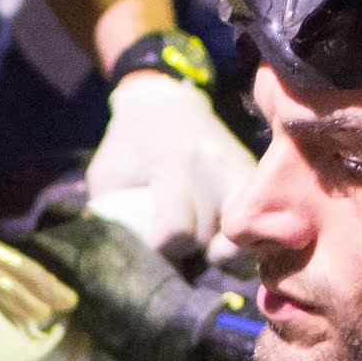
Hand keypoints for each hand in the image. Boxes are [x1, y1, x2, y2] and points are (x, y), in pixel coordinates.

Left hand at [85, 70, 256, 259]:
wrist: (166, 103)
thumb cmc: (129, 143)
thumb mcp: (107, 175)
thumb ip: (111, 217)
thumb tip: (122, 257)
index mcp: (176, 163)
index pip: (175, 232)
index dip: (159, 248)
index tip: (151, 241)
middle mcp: (214, 168)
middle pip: (206, 238)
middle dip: (187, 251)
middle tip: (172, 241)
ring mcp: (239, 171)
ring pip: (239, 239)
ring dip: (218, 251)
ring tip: (201, 248)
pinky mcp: (253, 177)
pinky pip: (254, 224)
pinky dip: (239, 240)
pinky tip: (220, 238)